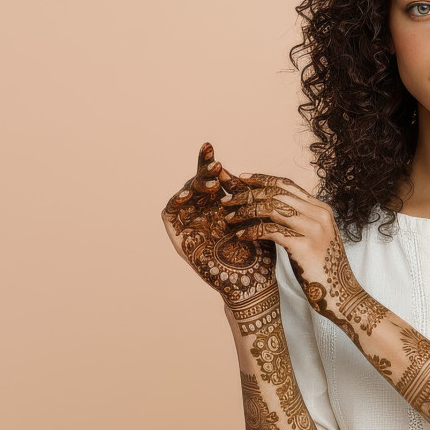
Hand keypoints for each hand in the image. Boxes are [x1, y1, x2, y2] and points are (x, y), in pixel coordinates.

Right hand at [161, 142, 277, 312]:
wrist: (252, 283)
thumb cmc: (260, 253)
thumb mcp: (255, 218)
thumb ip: (244, 196)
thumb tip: (237, 171)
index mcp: (222, 205)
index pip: (213, 178)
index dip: (209, 163)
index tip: (210, 146)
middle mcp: (204, 211)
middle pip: (197, 183)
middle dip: (203, 171)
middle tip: (216, 166)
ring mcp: (191, 224)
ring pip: (184, 195)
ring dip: (194, 185)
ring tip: (211, 183)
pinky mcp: (179, 238)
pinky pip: (169, 215)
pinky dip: (175, 202)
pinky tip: (188, 196)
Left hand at [221, 169, 385, 336]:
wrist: (342, 295)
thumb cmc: (323, 269)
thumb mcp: (314, 238)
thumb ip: (299, 221)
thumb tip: (271, 210)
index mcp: (321, 209)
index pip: (287, 185)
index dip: (262, 179)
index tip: (242, 179)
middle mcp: (319, 214)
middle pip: (277, 193)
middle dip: (248, 194)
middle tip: (227, 200)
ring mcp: (314, 229)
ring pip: (272, 208)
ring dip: (246, 211)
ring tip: (229, 217)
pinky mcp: (305, 245)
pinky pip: (271, 230)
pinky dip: (253, 231)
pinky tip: (240, 235)